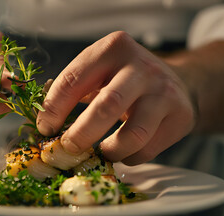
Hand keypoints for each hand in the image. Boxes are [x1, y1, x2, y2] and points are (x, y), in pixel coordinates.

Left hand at [37, 31, 195, 164]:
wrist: (173, 81)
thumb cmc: (123, 79)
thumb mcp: (98, 71)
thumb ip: (72, 89)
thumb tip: (43, 123)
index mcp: (112, 49)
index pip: (73, 80)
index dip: (53, 109)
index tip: (45, 130)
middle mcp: (141, 67)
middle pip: (106, 106)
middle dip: (81, 134)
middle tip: (68, 149)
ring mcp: (165, 92)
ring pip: (134, 135)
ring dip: (110, 152)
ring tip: (100, 153)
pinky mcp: (181, 115)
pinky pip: (148, 149)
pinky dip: (129, 157)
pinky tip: (122, 150)